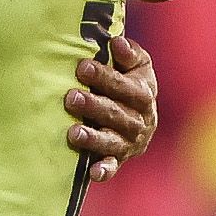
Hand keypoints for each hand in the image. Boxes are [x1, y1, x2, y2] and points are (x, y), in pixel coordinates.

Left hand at [67, 30, 157, 179]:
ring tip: (74, 132)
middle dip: (94, 106)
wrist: (140, 113)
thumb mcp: (136, 65)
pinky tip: (93, 173)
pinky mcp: (120, 159)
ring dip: (94, 137)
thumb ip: (129, 54)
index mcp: (144, 94)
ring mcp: (130, 143)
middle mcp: (141, 121)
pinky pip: (113, 167)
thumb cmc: (130, 81)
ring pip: (113, 141)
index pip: (125, 86)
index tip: (82, 67)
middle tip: (71, 98)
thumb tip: (117, 42)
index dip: (105, 77)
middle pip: (118, 114)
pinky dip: (104, 170)